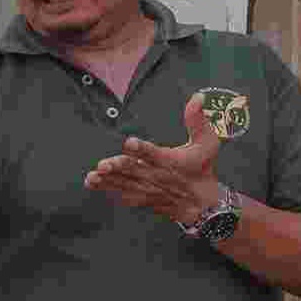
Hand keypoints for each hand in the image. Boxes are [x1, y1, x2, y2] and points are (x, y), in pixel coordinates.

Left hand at [84, 91, 224, 225]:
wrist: (203, 203)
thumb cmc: (203, 169)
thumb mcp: (207, 143)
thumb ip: (198, 120)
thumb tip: (197, 97)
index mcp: (171, 160)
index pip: (156, 153)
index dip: (142, 149)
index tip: (130, 143)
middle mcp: (157, 175)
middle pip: (135, 170)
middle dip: (118, 167)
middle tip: (103, 165)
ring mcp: (148, 188)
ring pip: (125, 183)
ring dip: (108, 180)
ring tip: (92, 177)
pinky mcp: (143, 198)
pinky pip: (124, 195)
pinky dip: (109, 190)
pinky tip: (95, 185)